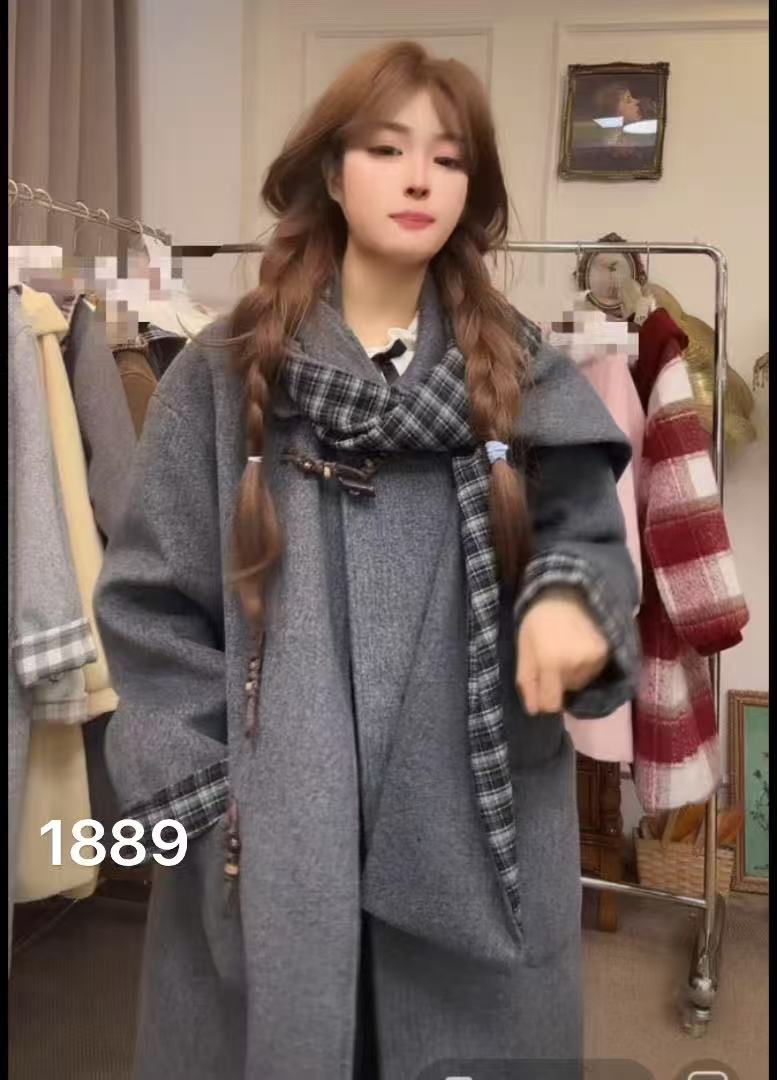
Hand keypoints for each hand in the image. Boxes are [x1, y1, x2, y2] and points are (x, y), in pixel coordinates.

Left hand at [515, 587, 608, 714]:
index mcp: (551, 663)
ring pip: (581, 683)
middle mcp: (576, 665)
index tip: (542, 688)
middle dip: (558, 681)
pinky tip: (580, 647)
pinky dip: (586, 665)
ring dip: (573, 674)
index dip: (545, 701)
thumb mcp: (524, 648)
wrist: (568, 593)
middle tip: (553, 656)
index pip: (551, 704)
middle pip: (567, 693)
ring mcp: (594, 659)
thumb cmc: (539, 621)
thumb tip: (533, 710)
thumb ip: (527, 681)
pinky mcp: (606, 653)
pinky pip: (594, 672)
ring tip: (567, 649)